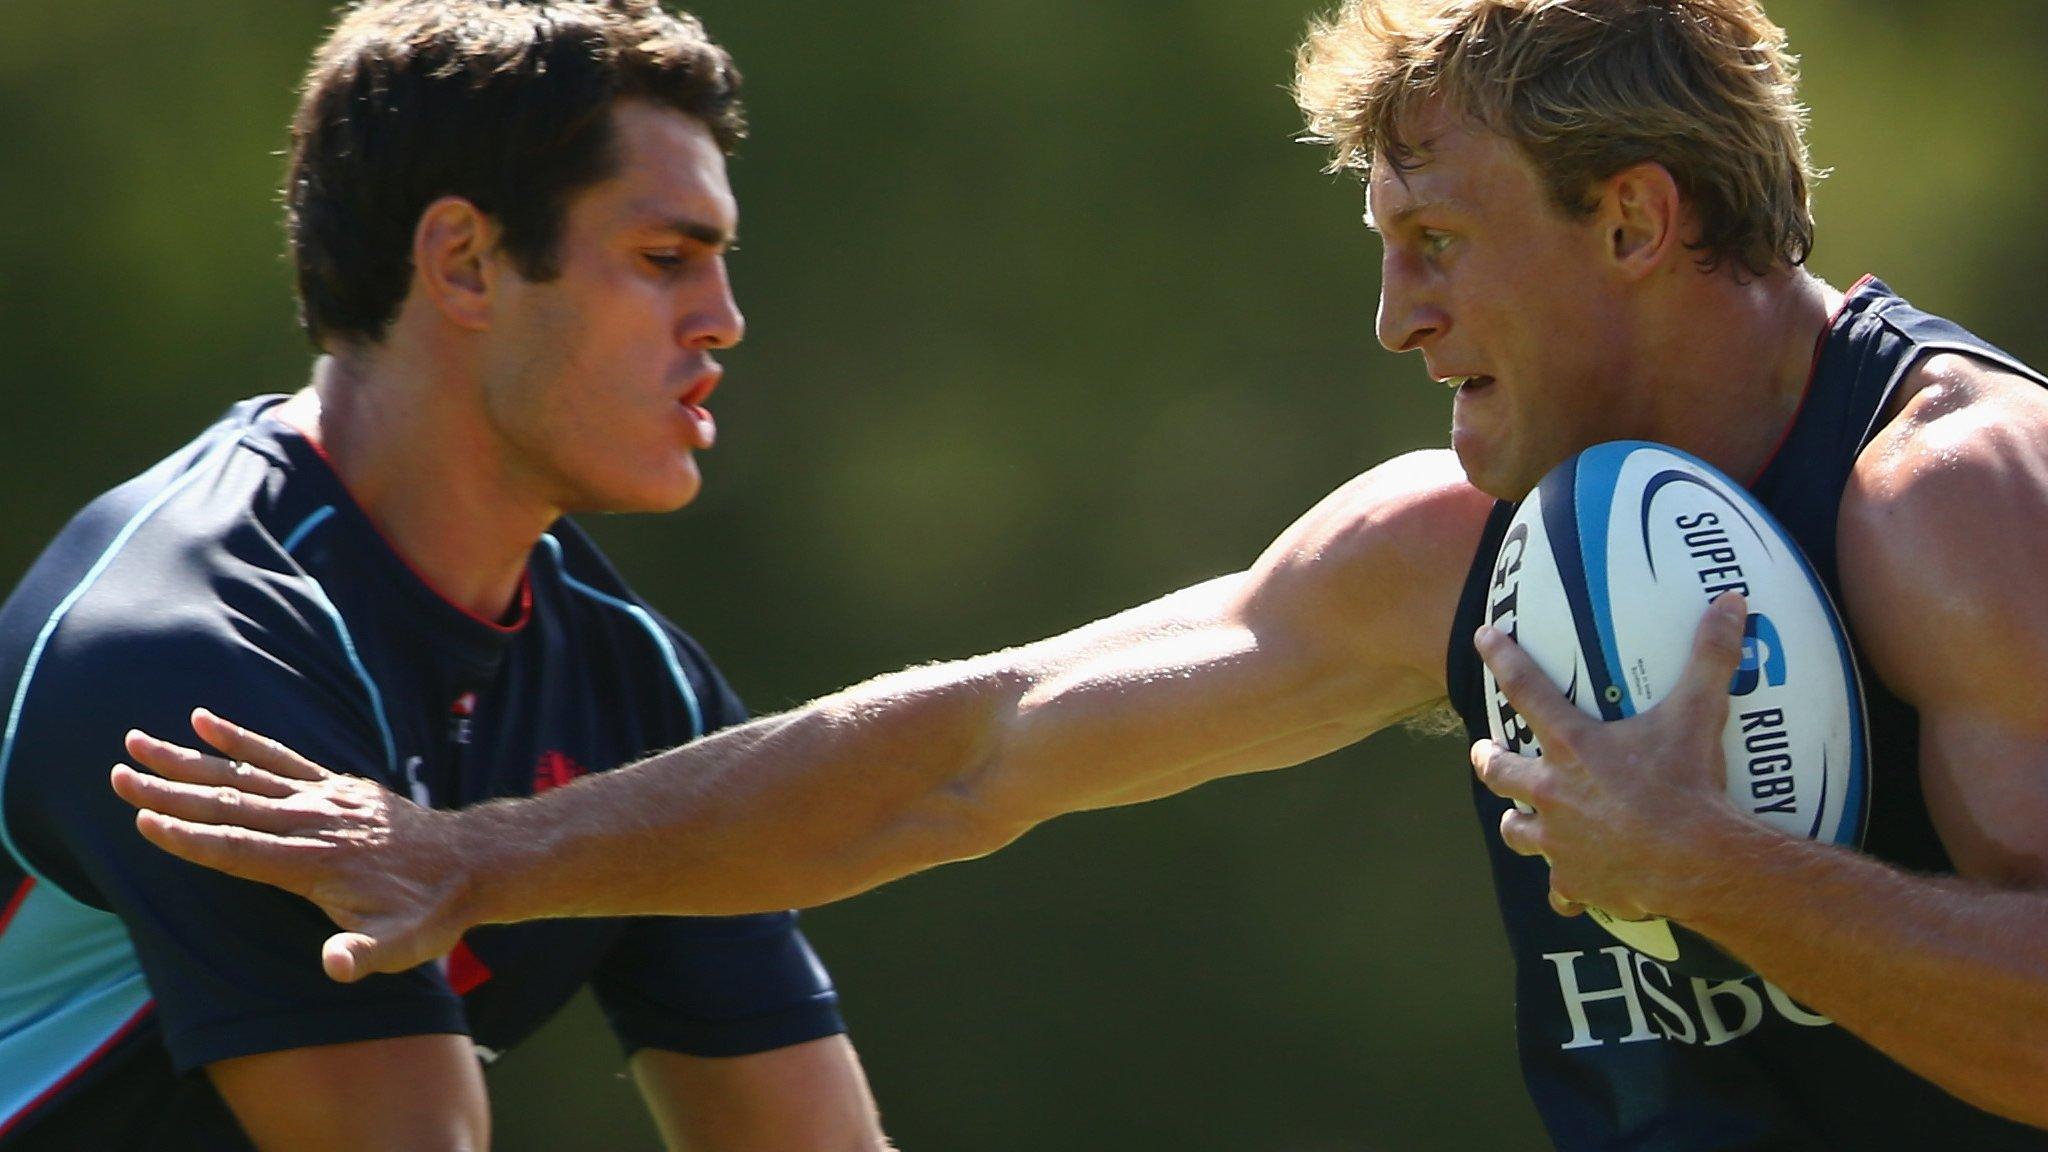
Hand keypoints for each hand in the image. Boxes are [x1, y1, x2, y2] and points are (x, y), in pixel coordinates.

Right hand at [110, 709, 473, 982]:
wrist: (473, 863)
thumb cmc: (431, 912)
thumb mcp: (403, 946)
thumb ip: (364, 955)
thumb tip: (335, 967)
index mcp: (315, 862)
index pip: (238, 848)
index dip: (190, 838)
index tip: (143, 821)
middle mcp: (314, 822)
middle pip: (230, 804)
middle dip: (171, 791)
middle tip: (118, 775)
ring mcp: (325, 798)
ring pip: (246, 774)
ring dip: (190, 758)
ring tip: (140, 740)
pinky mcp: (337, 785)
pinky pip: (282, 756)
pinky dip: (243, 739)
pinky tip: (206, 719)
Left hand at [1469, 592, 1752, 920]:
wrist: (1694, 862)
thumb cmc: (1689, 784)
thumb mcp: (1700, 712)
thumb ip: (1711, 656)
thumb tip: (1731, 602)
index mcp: (1573, 745)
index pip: (1527, 688)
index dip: (1502, 656)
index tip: (1482, 636)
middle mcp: (1552, 791)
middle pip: (1498, 771)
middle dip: (1488, 759)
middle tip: (1485, 752)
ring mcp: (1558, 841)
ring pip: (1516, 831)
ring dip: (1517, 823)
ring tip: (1518, 820)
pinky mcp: (1576, 882)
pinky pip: (1560, 888)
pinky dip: (1565, 887)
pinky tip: (1570, 891)